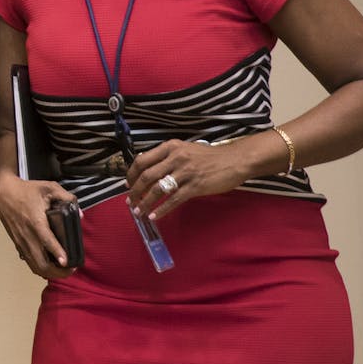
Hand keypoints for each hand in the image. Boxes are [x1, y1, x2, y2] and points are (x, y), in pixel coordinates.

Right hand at [0, 173, 77, 276]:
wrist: (4, 193)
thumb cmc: (27, 190)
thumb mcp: (50, 187)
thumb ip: (67, 198)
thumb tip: (81, 215)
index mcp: (36, 221)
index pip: (47, 241)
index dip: (57, 253)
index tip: (67, 263)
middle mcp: (27, 235)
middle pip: (40, 262)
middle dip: (57, 271)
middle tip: (71, 269)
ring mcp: (21, 242)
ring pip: (34, 266)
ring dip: (49, 273)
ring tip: (63, 271)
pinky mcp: (18, 244)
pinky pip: (29, 262)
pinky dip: (40, 268)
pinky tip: (50, 266)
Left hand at [126, 138, 253, 219]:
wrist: (235, 160)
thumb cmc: (209, 157)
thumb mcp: (185, 149)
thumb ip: (167, 157)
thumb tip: (146, 167)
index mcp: (170, 147)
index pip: (142, 160)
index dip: (131, 175)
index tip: (127, 185)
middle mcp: (176, 158)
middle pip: (146, 176)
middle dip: (135, 191)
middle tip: (130, 202)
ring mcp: (185, 172)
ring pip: (157, 189)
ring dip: (145, 202)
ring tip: (138, 211)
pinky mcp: (195, 186)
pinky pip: (173, 200)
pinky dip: (161, 209)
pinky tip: (154, 216)